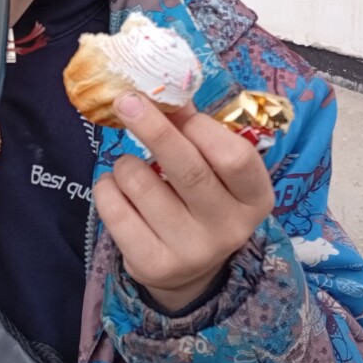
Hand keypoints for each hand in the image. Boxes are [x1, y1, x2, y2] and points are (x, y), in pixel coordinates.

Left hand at [93, 92, 274, 311]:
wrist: (187, 271)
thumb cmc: (200, 201)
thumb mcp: (213, 170)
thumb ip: (194, 131)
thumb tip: (165, 91)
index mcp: (255, 198)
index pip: (235, 157)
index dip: (201, 127)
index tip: (176, 107)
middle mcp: (229, 229)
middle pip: (188, 169)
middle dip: (153, 128)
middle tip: (126, 100)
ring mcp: (192, 251)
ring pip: (142, 184)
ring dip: (126, 163)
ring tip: (130, 168)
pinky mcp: (153, 265)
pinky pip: (115, 210)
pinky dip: (107, 188)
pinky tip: (116, 189)